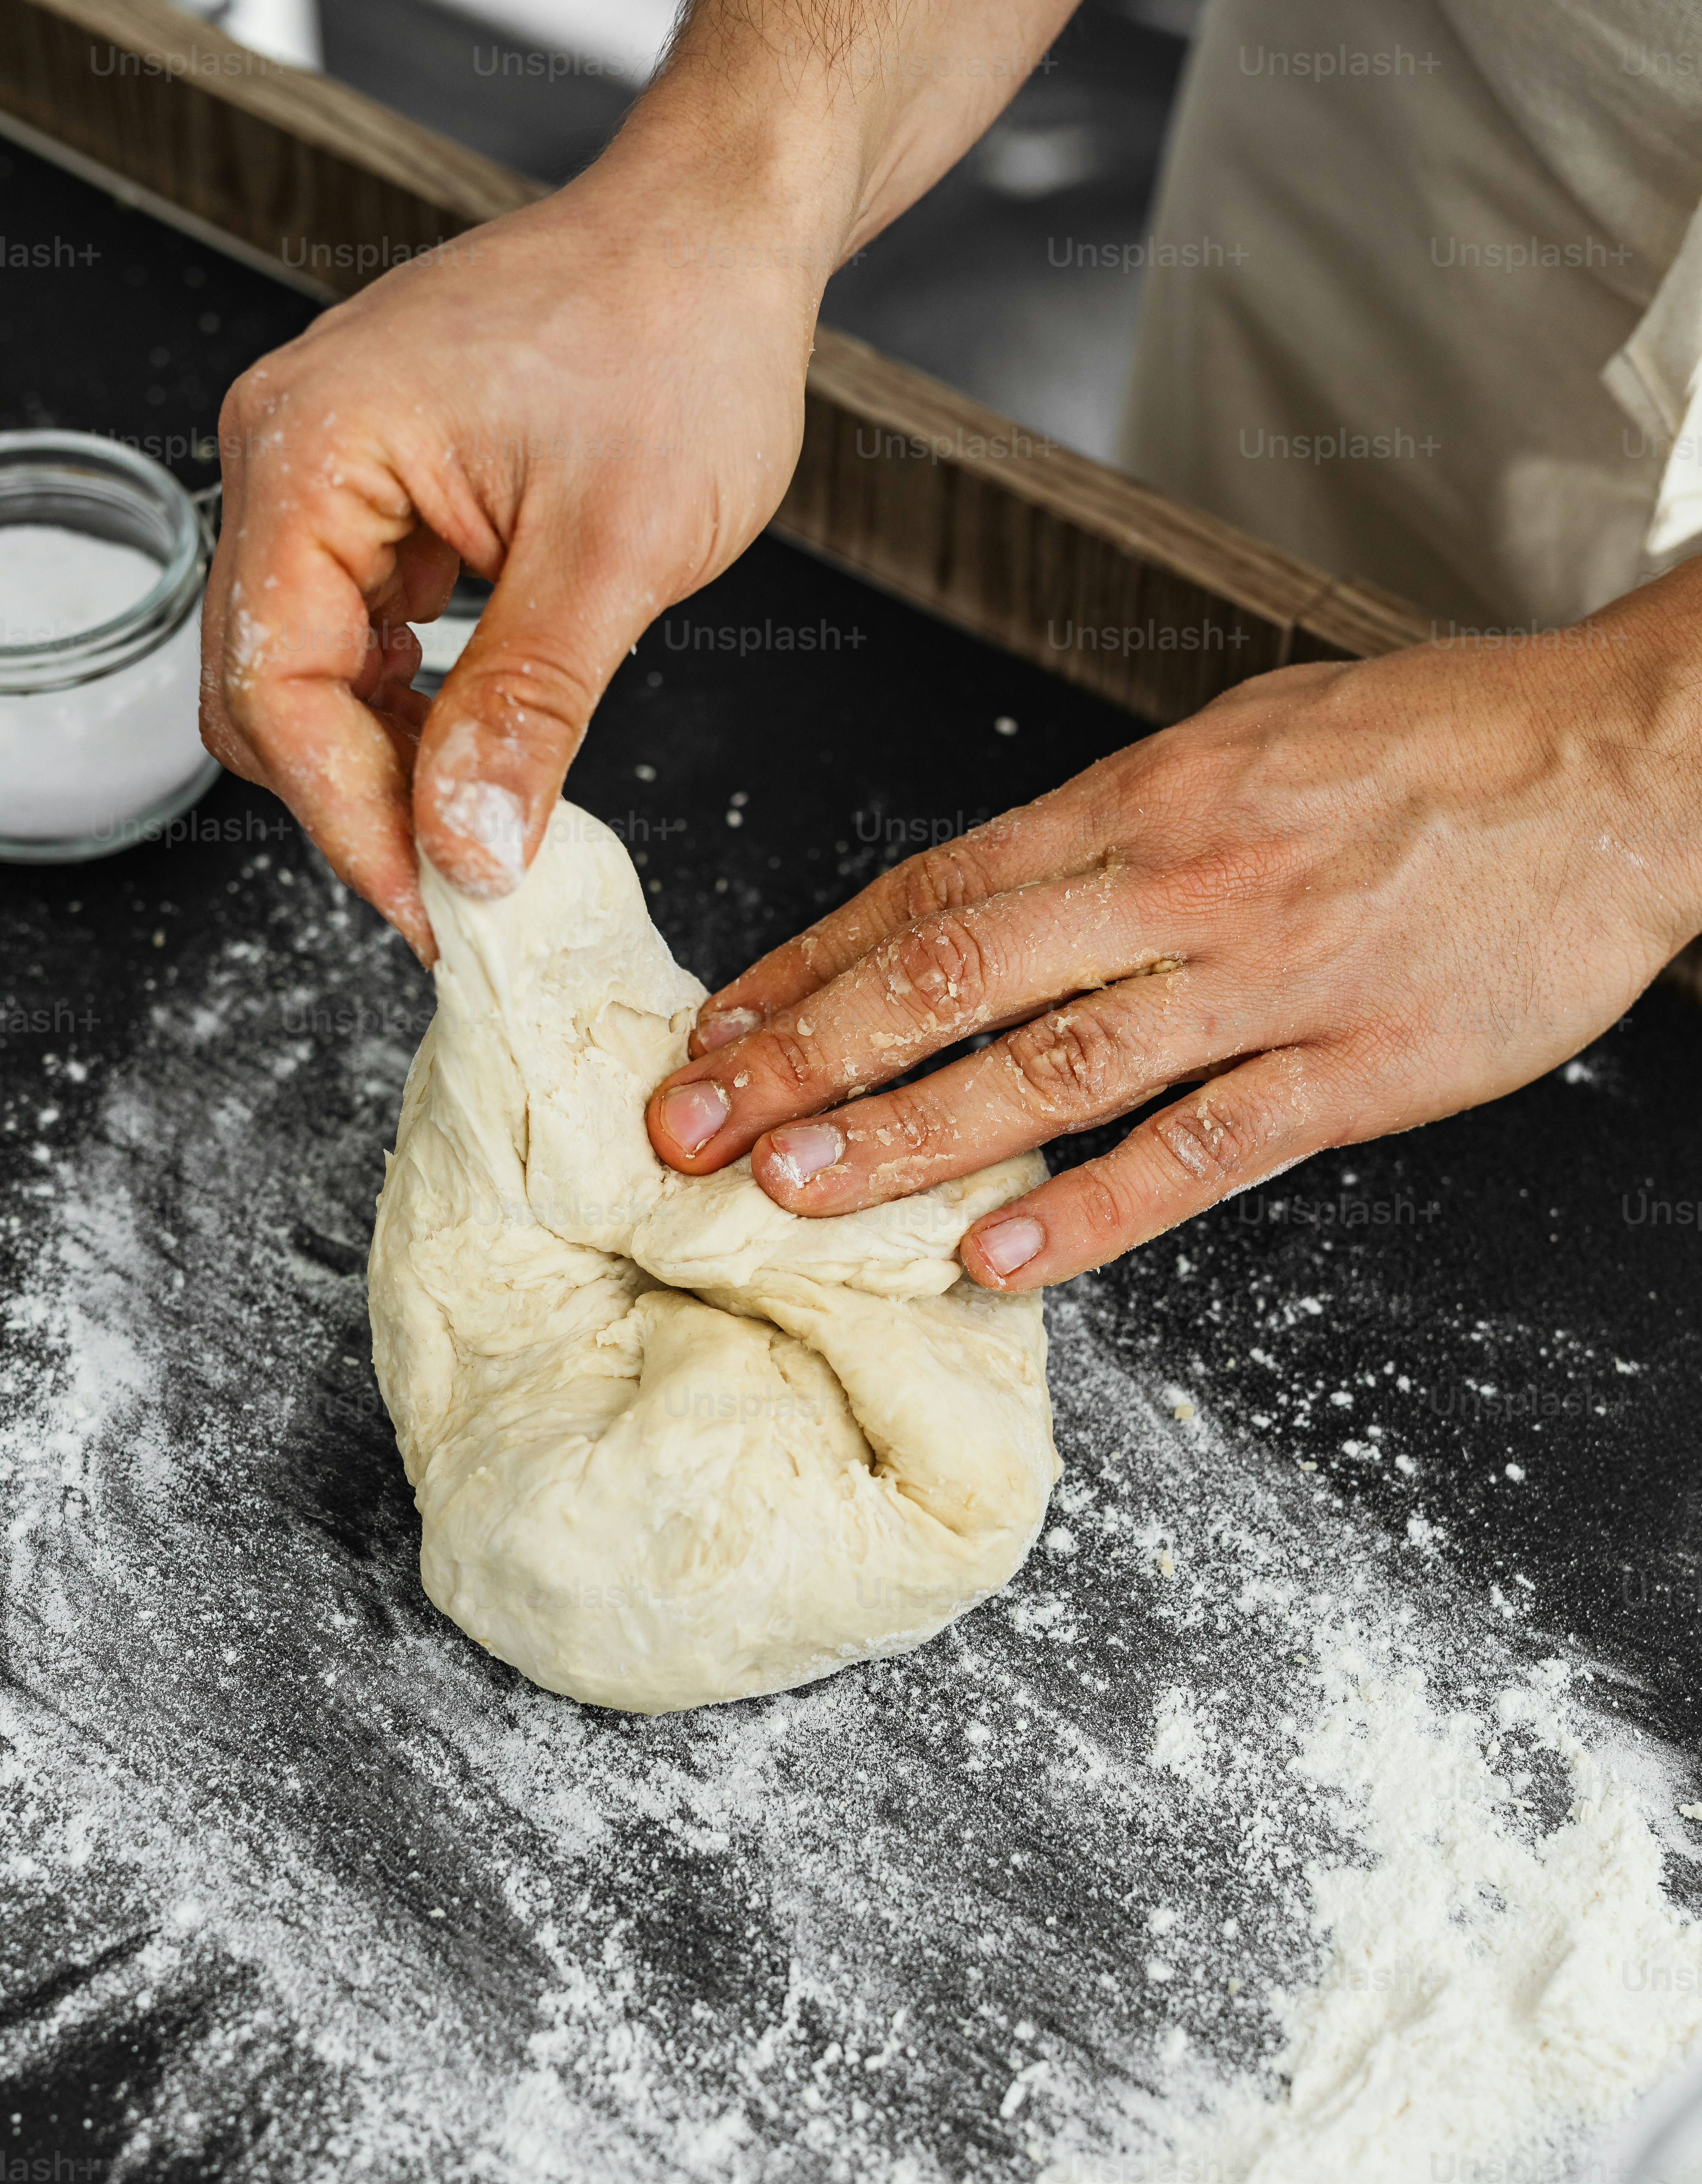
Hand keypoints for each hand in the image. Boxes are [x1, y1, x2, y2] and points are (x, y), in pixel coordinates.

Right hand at [199, 0, 1074, 959]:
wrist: (719, 241)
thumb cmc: (678, 341)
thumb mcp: (615, 554)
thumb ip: (525, 710)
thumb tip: (470, 847)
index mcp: (312, 451)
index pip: (278, 687)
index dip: (352, 821)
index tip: (435, 910)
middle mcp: (290, 455)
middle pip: (269, 691)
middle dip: (360, 803)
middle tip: (464, 893)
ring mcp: (329, 474)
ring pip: (309, 675)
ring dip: (385, 765)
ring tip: (482, 834)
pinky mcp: (380, 495)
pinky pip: (359, 635)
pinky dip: (409, 710)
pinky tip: (473, 750)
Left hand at [646, 571, 1701, 1285]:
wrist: (1618, 761)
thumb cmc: (1433, 748)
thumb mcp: (1249, 741)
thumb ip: (1122, 825)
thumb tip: (1005, 893)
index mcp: (1146, 799)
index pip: (932, 890)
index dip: (809, 965)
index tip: (718, 1029)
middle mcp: (1181, 882)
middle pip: (953, 975)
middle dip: (807, 1056)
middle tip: (693, 1124)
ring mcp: (1264, 979)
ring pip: (1051, 1063)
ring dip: (909, 1134)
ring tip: (794, 1191)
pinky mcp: (1354, 1068)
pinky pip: (1201, 1146)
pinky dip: (1094, 1206)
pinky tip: (999, 1259)